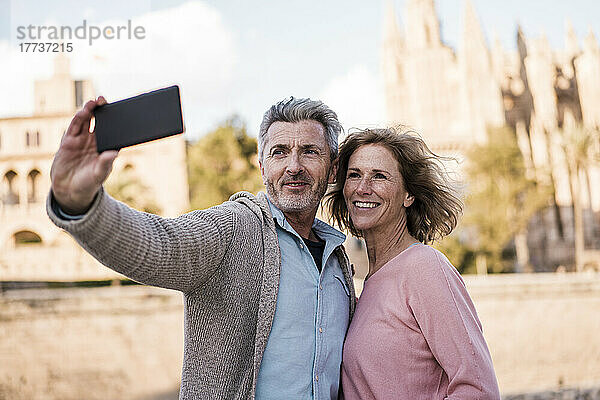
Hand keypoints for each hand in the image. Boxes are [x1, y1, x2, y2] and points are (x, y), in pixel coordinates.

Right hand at [50, 97, 117, 213]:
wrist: (69, 190)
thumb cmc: (88, 183)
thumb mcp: (99, 174)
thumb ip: (105, 164)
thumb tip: (113, 153)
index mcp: (106, 147)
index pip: (113, 131)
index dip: (117, 121)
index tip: (121, 111)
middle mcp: (95, 141)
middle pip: (99, 121)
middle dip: (102, 110)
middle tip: (104, 100)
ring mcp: (82, 140)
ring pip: (86, 121)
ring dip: (90, 110)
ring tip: (94, 102)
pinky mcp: (69, 141)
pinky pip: (74, 127)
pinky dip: (78, 118)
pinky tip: (83, 111)